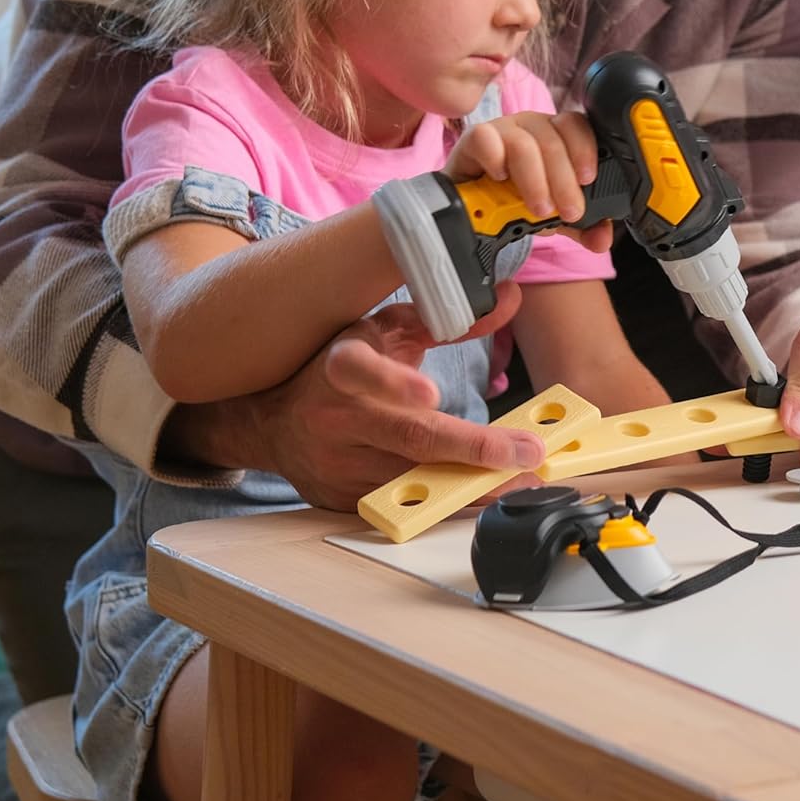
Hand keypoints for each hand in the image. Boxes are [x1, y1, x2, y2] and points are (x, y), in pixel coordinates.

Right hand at [164, 294, 544, 510]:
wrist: (273, 422)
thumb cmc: (339, 368)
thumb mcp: (387, 330)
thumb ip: (446, 317)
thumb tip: (506, 295)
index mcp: (341, 366)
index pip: (361, 372)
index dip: (394, 382)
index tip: (431, 395)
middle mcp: (335, 418)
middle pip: (407, 438)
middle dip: (473, 448)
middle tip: (526, 451)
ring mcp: (337, 464)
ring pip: (412, 479)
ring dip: (473, 484)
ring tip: (522, 477)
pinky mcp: (342, 499)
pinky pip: (403, 504)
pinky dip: (447, 502)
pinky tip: (484, 494)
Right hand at [446, 110, 611, 254]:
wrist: (476, 207)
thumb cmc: (519, 199)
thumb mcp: (556, 215)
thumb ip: (583, 226)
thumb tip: (602, 239)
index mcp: (557, 134)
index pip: (576, 125)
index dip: (584, 150)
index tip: (588, 180)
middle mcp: (531, 127)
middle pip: (553, 140)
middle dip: (563, 181)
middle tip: (568, 212)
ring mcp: (502, 129)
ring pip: (523, 144)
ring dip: (534, 181)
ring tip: (539, 209)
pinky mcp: (472, 139)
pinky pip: (485, 138)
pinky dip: (495, 159)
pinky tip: (500, 179)